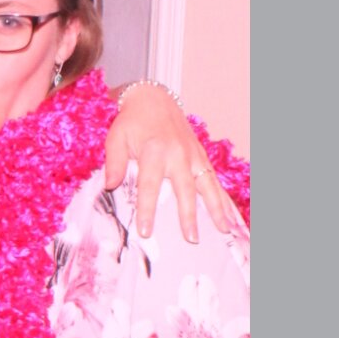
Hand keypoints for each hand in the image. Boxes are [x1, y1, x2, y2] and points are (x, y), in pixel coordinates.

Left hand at [105, 83, 238, 244]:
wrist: (153, 98)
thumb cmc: (131, 122)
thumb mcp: (115, 138)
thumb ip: (113, 163)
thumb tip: (109, 187)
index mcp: (153, 151)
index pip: (149, 185)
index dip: (147, 209)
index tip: (146, 231)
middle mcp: (177, 154)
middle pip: (184, 189)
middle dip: (188, 215)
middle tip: (191, 239)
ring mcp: (192, 155)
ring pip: (207, 184)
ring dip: (216, 208)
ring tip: (223, 230)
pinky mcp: (200, 155)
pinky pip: (214, 179)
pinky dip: (222, 196)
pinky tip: (229, 214)